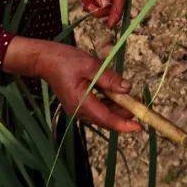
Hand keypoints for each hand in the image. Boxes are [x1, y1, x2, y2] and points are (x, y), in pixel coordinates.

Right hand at [3, 36, 139, 132]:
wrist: (45, 59)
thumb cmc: (66, 60)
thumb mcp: (90, 65)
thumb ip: (109, 78)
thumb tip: (127, 89)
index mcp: (80, 102)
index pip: (105, 118)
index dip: (123, 124)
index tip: (138, 127)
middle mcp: (78, 110)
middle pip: (105, 119)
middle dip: (124, 115)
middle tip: (141, 106)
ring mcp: (77, 108)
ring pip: (102, 114)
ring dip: (118, 110)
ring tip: (133, 100)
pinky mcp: (78, 104)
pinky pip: (97, 108)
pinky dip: (110, 104)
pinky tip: (119, 96)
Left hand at [72, 0, 125, 28]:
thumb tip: (106, 6)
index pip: (120, 0)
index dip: (116, 13)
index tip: (110, 24)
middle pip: (113, 5)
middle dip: (101, 10)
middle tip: (88, 7)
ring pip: (106, 4)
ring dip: (95, 7)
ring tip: (84, 1)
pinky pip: (100, 1)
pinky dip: (92, 3)